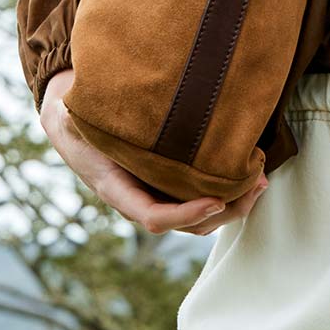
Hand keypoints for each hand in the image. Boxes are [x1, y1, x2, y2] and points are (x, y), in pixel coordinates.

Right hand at [40, 67, 267, 235]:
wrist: (78, 123)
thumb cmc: (78, 116)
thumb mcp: (73, 115)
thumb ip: (74, 115)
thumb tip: (67, 104)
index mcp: (116, 189)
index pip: (153, 217)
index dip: (185, 215)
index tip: (216, 200)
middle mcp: (140, 199)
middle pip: (188, 224)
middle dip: (225, 211)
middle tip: (257, 187)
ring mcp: (158, 194)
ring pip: (200, 218)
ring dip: (235, 205)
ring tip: (262, 180)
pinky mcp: (171, 183)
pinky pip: (202, 198)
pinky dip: (229, 192)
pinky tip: (252, 172)